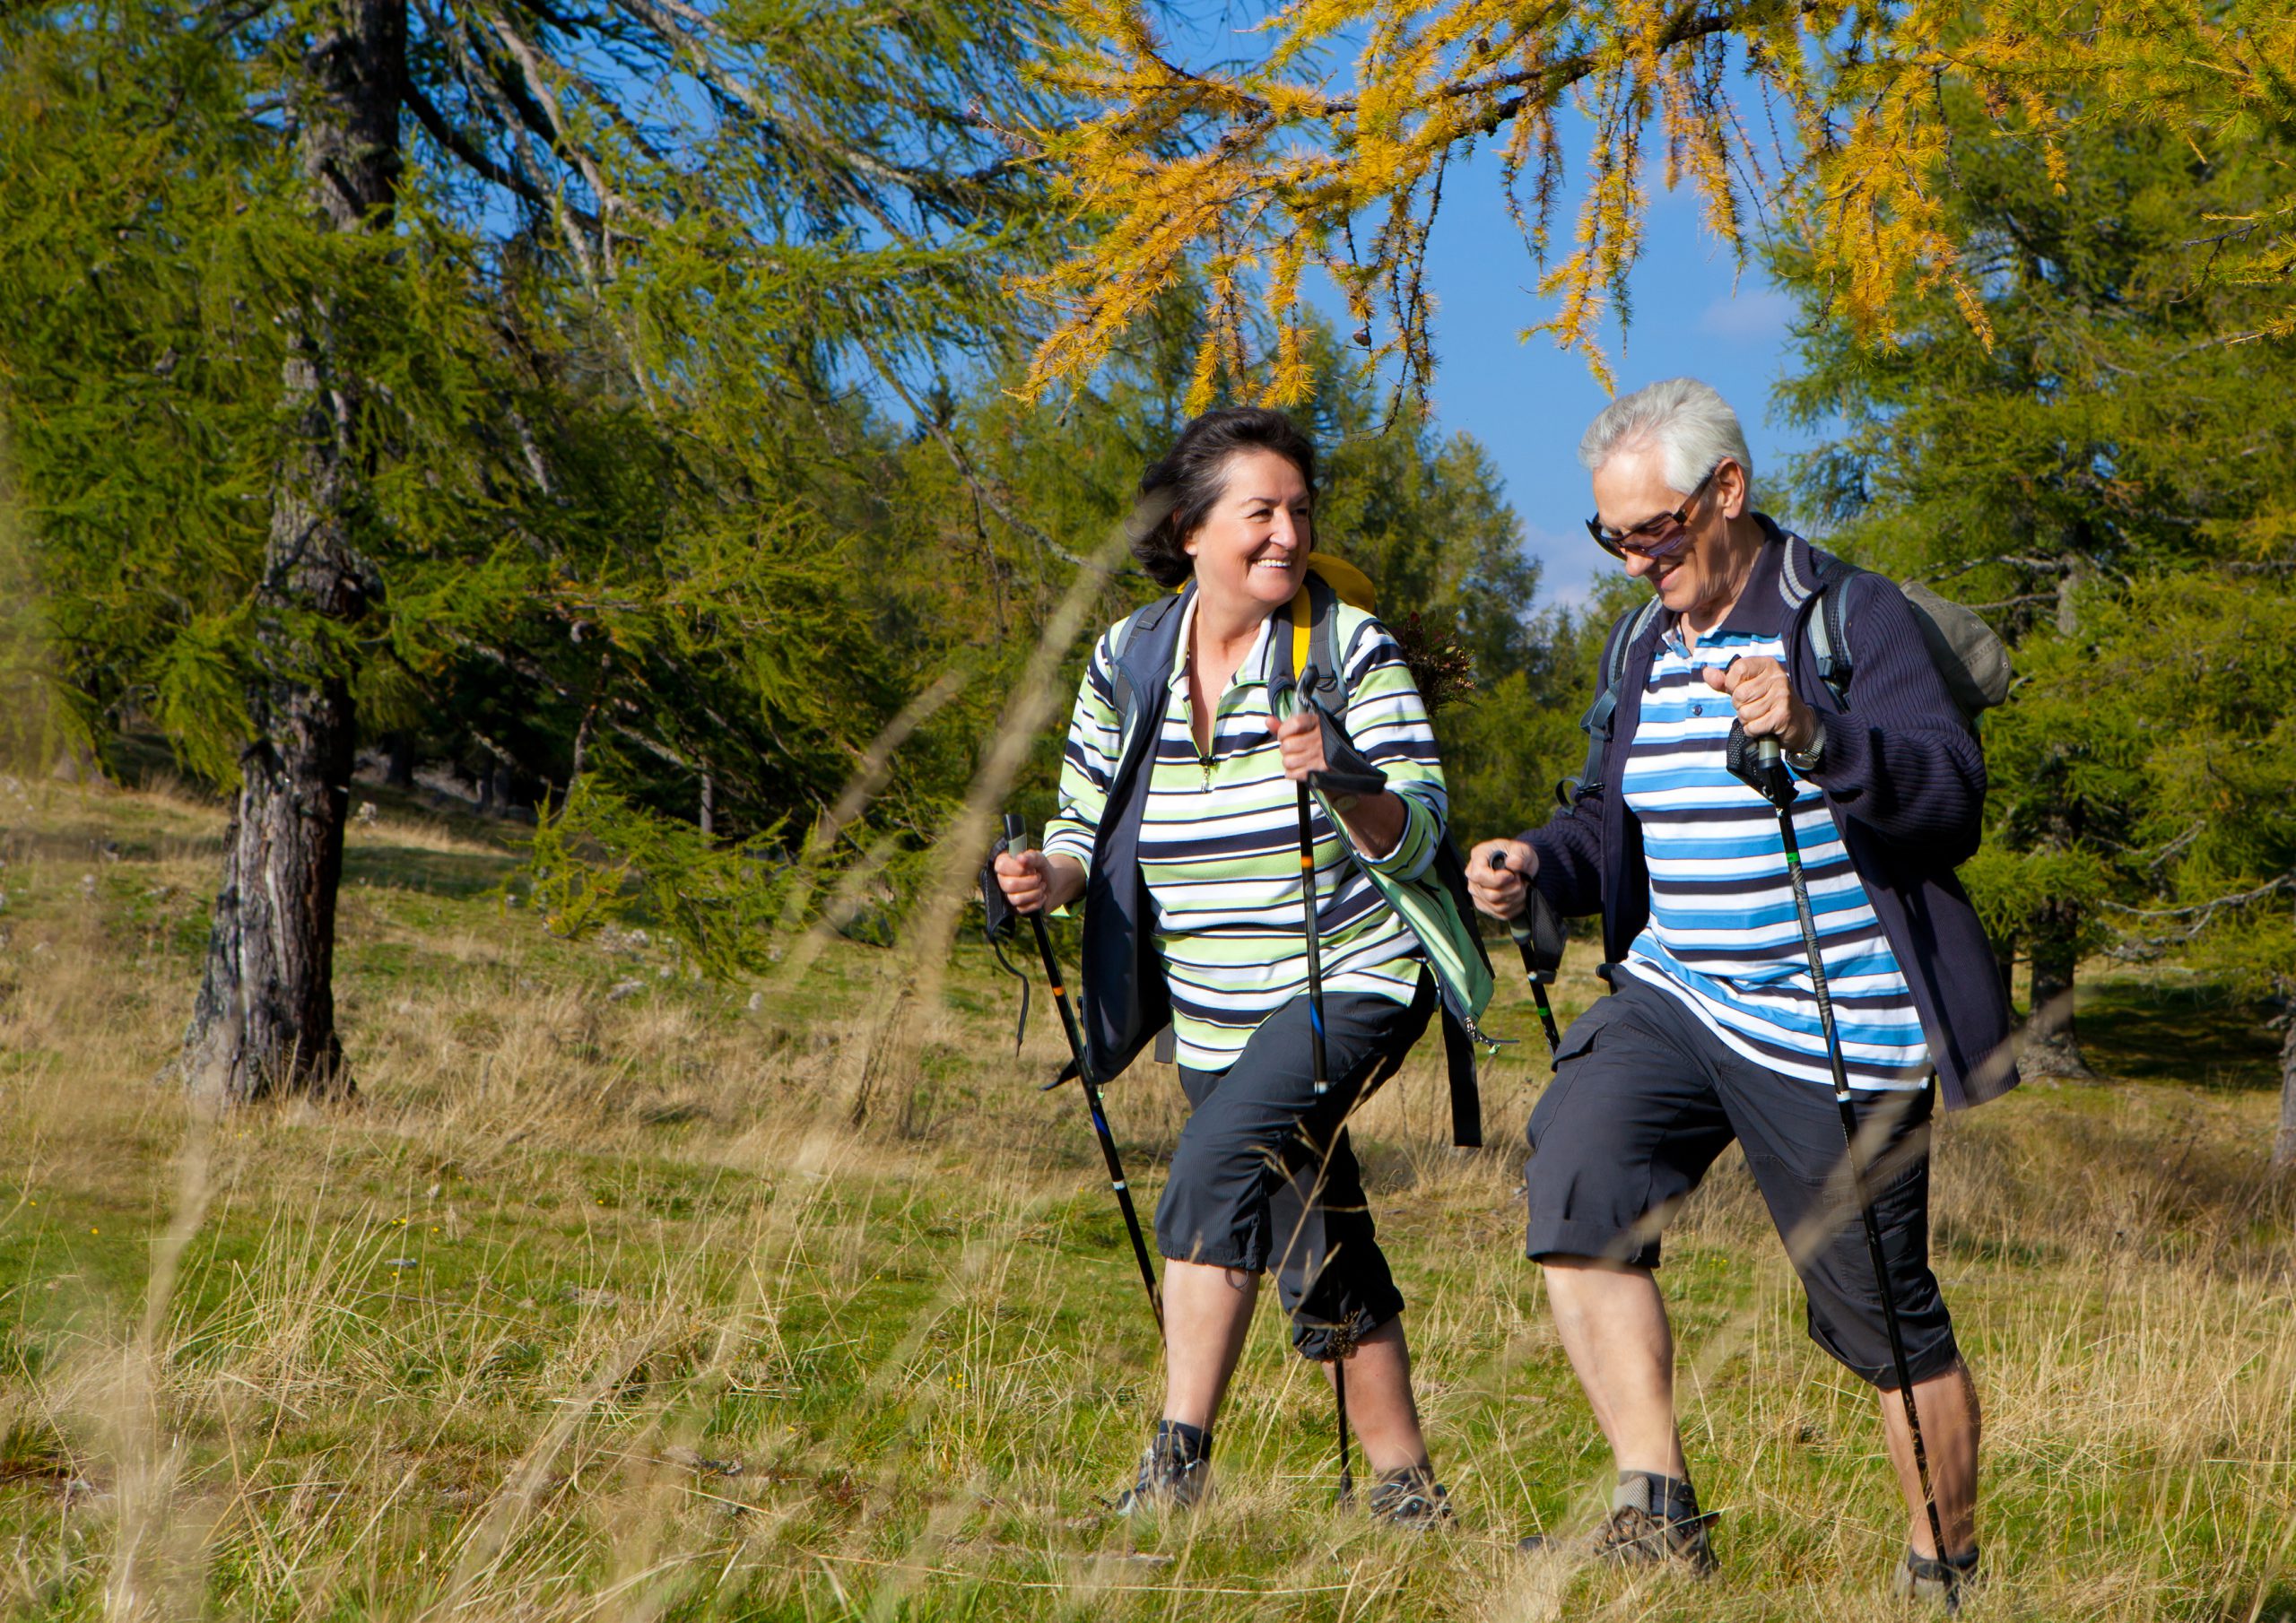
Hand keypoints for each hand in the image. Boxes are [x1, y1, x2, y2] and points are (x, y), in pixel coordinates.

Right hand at [993, 848, 1053, 914]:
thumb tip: (1020, 858)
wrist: (1053, 884)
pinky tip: (1042, 895)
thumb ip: (1032, 857)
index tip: (1032, 869)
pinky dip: (1037, 901)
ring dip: (1035, 892)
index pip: (1001, 866)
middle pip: (1009, 885)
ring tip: (1042, 886)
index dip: (1018, 868)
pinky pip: (1023, 909)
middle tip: (1039, 877)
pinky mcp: (1015, 908)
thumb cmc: (1041, 869)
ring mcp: (1007, 895)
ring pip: (1016, 899)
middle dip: (1030, 882)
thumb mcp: (1040, 859)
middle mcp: (1002, 880)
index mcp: (1004, 864)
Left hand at [1275, 708, 1325, 781]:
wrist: (1339, 756)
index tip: (1284, 735)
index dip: (1283, 731)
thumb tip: (1268, 720)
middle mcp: (1320, 739)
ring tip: (1296, 758)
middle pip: (1288, 745)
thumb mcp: (1303, 727)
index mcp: (1316, 724)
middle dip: (1285, 748)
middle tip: (1292, 748)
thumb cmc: (1315, 739)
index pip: (1295, 724)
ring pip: (1288, 761)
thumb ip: (1283, 725)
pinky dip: (1291, 772)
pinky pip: (1292, 774)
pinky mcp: (1319, 772)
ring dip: (1288, 761)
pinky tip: (1299, 767)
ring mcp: (1320, 757)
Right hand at [1466, 837, 1538, 919]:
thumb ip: (1520, 854)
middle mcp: (1473, 877)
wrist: (1521, 868)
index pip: (1478, 875)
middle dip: (1512, 889)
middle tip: (1520, 879)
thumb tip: (1512, 863)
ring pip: (1497, 906)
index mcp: (1478, 857)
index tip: (1511, 875)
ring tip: (1520, 886)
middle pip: (1490, 894)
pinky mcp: (1485, 906)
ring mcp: (1477, 893)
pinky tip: (1518, 895)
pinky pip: (1501, 914)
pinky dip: (1515, 906)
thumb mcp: (1523, 849)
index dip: (1496, 879)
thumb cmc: (1518, 856)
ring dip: (1515, 897)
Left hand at [1700, 656, 1817, 753]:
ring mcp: (1782, 696)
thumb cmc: (1767, 701)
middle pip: (1740, 695)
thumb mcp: (1746, 686)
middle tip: (1753, 706)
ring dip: (1747, 720)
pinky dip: (1753, 730)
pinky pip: (1753, 726)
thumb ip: (1724, 681)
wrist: (1797, 721)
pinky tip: (1763, 725)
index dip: (1732, 685)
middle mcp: (1777, 677)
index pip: (1737, 670)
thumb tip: (1706, 672)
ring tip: (1760, 715)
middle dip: (1740, 706)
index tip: (1741, 690)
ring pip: (1745, 713)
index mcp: (1767, 664)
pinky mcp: (1783, 715)